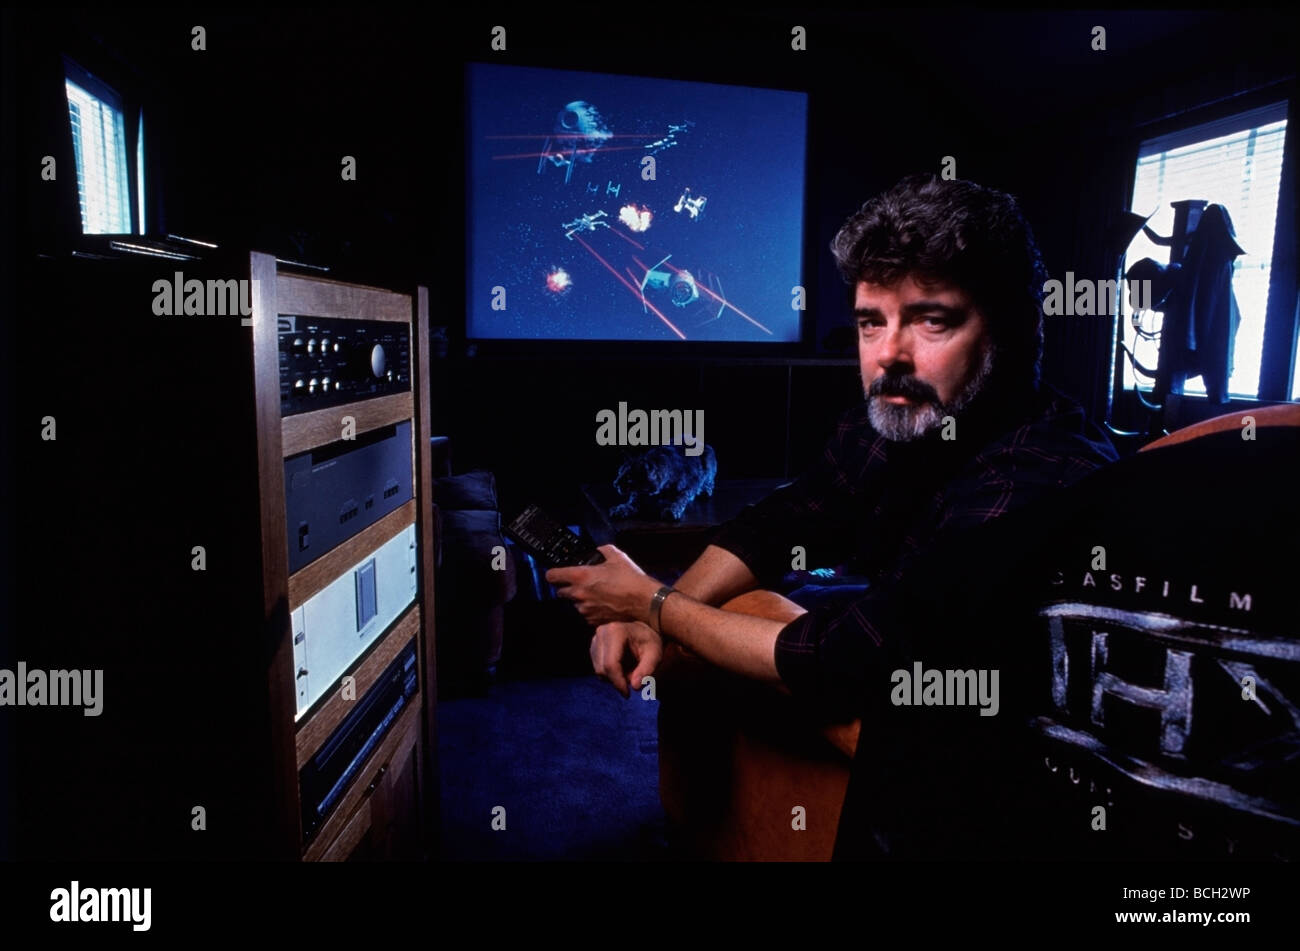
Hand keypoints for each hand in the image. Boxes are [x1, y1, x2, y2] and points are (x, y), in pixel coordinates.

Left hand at [546, 545, 660, 626]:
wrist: (644, 601)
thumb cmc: (631, 579)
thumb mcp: (617, 556)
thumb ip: (602, 550)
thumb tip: (598, 550)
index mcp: (581, 576)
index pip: (552, 576)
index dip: (553, 573)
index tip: (555, 573)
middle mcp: (579, 594)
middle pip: (560, 592)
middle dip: (567, 587)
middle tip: (581, 583)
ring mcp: (585, 609)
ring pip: (574, 603)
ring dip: (580, 599)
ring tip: (597, 593)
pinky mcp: (593, 620)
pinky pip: (586, 614)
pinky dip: (591, 609)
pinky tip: (603, 603)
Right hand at [590, 621, 662, 698]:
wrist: (643, 631)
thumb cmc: (649, 642)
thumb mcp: (655, 655)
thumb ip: (647, 670)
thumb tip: (635, 687)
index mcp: (616, 631)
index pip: (611, 664)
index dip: (618, 682)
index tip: (628, 694)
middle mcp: (601, 633)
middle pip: (603, 669)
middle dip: (618, 680)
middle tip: (634, 677)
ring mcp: (595, 639)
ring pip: (599, 670)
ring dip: (614, 677)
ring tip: (630, 669)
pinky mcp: (593, 647)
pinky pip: (598, 669)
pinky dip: (610, 673)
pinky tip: (622, 666)